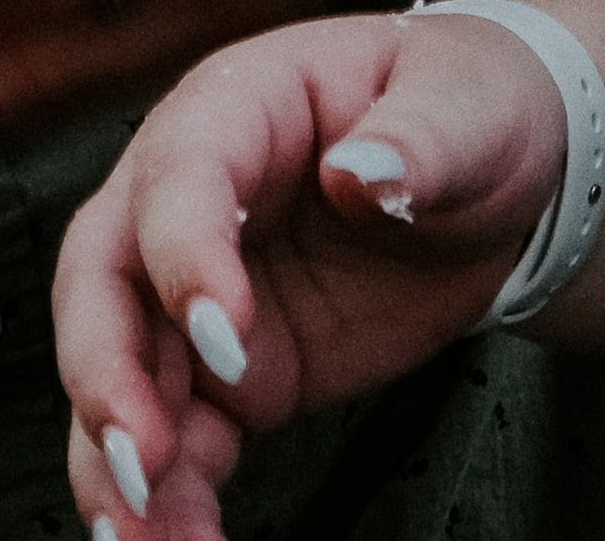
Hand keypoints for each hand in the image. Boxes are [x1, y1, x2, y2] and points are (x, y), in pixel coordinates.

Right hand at [48, 10, 563, 538]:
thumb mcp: (469, 104)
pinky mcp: (233, 376)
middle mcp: (188, 202)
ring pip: (123, 379)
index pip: (180, 176)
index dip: (186, 257)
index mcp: (239, 108)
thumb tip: (365, 172)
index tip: (226, 336)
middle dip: (107, 372)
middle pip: (105, 282)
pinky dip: (170, 501)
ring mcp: (200, 296)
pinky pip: (178, 442)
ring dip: (118, 463)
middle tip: (143, 456)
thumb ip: (422, 138)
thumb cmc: (471, 108)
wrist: (499, 178)